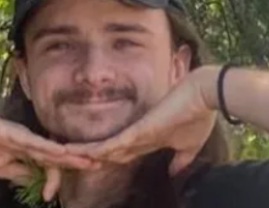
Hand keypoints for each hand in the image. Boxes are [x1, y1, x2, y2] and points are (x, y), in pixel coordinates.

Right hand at [0, 106, 97, 188]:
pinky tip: (59, 151)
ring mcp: (18, 134)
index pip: (46, 165)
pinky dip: (46, 146)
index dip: (54, 179)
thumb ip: (18, 172)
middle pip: (53, 153)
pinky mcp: (8, 131)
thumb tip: (36, 181)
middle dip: (75, 160)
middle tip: (98, 166)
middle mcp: (25, 140)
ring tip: (86, 161)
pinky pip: (31, 140)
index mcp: (22, 150)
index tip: (52, 198)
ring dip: (67, 154)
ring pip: (46, 146)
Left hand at [65, 69, 216, 175]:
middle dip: (88, 158)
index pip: (119, 153)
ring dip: (85, 154)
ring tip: (63, 156)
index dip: (104, 160)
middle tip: (66, 161)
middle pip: (106, 150)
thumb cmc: (199, 116)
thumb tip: (174, 173)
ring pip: (104, 147)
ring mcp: (137, 131)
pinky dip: (99, 150)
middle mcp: (138, 135)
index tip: (88, 166)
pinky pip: (115, 142)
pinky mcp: (140, 128)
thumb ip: (181, 160)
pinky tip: (83, 155)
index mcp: (147, 140)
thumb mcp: (190, 146)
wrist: (206, 95)